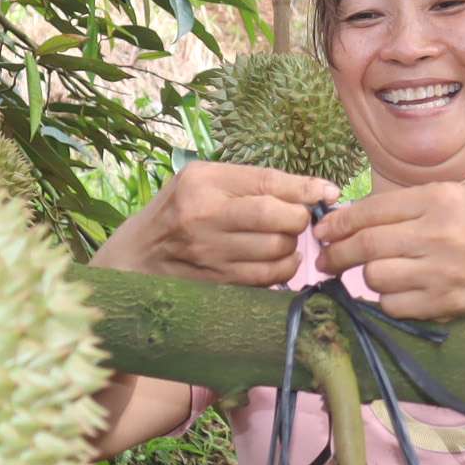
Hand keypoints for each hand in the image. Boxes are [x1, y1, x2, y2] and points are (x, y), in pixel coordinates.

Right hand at [91, 161, 341, 286]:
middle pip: (277, 218)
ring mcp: (209, 253)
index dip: (305, 188)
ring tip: (282, 242)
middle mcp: (204, 216)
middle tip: (296, 221)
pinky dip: (281, 272)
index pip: (267, 182)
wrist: (135, 259)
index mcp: (203, 182)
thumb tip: (315, 191)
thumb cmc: (177, 212)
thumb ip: (251, 183)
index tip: (329, 193)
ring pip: (276, 252)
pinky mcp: (215, 283)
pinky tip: (275, 263)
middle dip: (299, 221)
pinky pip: (266, 279)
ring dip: (291, 249)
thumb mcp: (203, 182)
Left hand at [313, 183, 464, 319]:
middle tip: (324, 260)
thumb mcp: (453, 200)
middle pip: (366, 245)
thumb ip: (407, 206)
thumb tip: (348, 218)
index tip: (322, 231)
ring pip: (375, 277)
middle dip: (336, 254)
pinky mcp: (441, 302)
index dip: (338, 223)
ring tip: (376, 273)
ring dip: (368, 277)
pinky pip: (392, 305)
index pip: (371, 210)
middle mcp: (438, 232)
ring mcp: (440, 270)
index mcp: (439, 199)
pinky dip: (388, 300)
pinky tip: (399, 291)